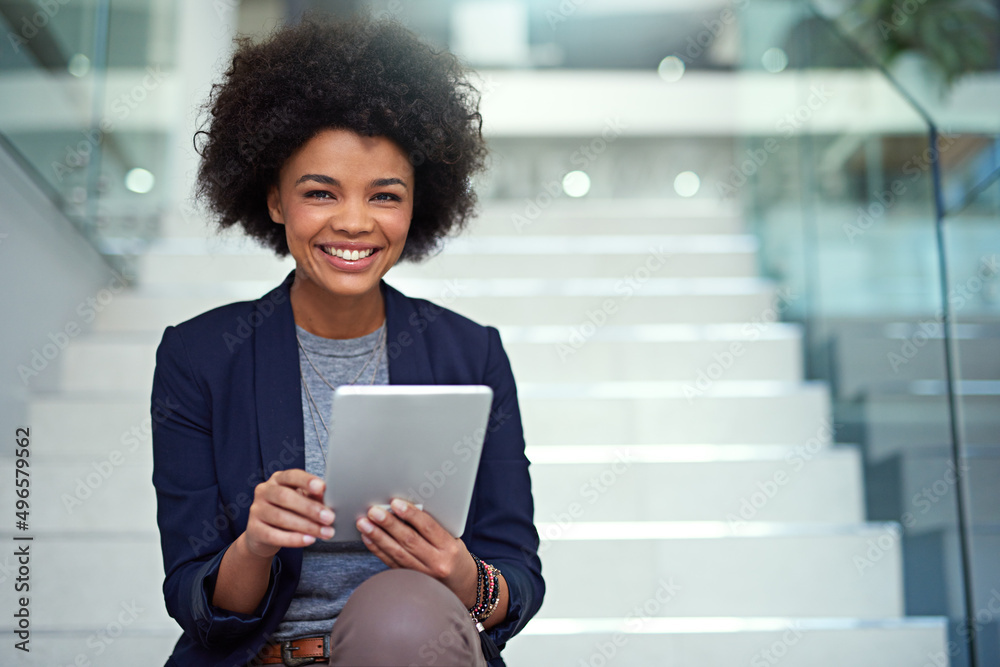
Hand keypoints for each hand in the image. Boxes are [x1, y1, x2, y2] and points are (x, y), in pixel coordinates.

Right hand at [244, 469, 334, 558]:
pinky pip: (274, 535)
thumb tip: (328, 499)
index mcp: (278, 479)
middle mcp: (264, 491)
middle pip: (286, 497)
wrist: (263, 535)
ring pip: (281, 517)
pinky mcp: (253, 530)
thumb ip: (313, 497)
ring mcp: (256, 510)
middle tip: (329, 518)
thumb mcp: (301, 500)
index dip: (307, 481)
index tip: (322, 488)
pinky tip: (308, 540)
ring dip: (306, 526)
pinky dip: (293, 539)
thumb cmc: (287, 511)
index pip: (292, 476)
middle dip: (310, 508)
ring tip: (324, 532)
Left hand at [357, 498, 477, 607]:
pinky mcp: (412, 581)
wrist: (464, 587)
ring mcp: (423, 574)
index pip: (428, 527)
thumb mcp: (453, 539)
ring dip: (378, 537)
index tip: (395, 503)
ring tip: (364, 524)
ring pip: (397, 553)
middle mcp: (437, 563)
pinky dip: (378, 550)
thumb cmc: (456, 557)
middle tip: (373, 512)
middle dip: (388, 524)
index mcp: (449, 548)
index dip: (411, 514)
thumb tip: (404, 510)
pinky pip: (391, 563)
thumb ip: (432, 527)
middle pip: (409, 540)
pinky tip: (368, 538)